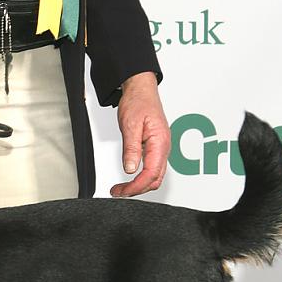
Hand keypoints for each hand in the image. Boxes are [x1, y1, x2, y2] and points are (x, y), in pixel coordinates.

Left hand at [112, 72, 169, 196]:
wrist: (141, 89)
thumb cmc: (138, 102)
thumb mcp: (130, 125)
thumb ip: (131, 149)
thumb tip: (130, 169)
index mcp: (160, 142)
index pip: (151, 174)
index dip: (136, 186)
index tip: (121, 191)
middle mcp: (163, 148)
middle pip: (154, 179)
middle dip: (136, 190)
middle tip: (117, 192)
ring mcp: (160, 149)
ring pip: (154, 176)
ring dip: (138, 185)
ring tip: (120, 189)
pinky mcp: (155, 148)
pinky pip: (152, 168)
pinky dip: (140, 178)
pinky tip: (129, 179)